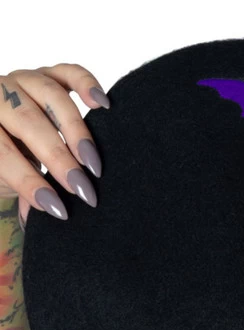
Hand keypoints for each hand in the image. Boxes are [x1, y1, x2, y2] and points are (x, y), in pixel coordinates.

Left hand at [0, 64, 109, 227]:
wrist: (5, 139)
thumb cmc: (5, 165)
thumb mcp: (4, 182)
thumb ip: (24, 192)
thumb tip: (49, 213)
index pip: (3, 152)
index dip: (29, 181)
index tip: (57, 208)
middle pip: (28, 122)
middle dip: (58, 159)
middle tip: (81, 188)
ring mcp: (22, 81)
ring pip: (50, 95)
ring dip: (75, 131)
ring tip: (93, 163)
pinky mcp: (46, 75)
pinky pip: (68, 72)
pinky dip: (87, 84)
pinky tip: (103, 105)